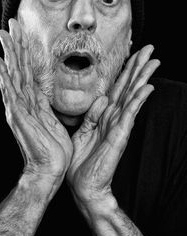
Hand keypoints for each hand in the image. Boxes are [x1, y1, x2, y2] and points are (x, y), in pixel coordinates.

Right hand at [0, 19, 72, 184]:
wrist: (49, 169)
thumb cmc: (52, 147)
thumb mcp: (51, 119)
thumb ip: (45, 103)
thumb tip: (43, 91)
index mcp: (32, 101)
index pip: (27, 70)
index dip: (24, 52)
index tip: (22, 34)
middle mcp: (22, 101)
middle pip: (17, 67)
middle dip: (14, 45)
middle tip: (10, 24)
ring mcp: (18, 108)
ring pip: (13, 74)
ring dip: (8, 53)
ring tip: (3, 34)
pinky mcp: (19, 116)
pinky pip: (10, 92)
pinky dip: (3, 76)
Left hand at [67, 45, 159, 206]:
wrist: (83, 186)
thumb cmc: (81, 161)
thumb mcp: (82, 132)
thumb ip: (91, 115)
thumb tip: (101, 98)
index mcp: (104, 115)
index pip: (117, 88)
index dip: (125, 71)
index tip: (133, 55)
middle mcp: (114, 117)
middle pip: (128, 87)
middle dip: (138, 67)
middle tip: (150, 49)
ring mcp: (119, 125)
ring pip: (132, 96)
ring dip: (142, 78)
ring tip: (154, 61)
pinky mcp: (119, 135)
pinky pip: (130, 114)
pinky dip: (138, 100)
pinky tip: (147, 87)